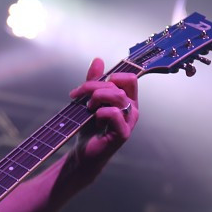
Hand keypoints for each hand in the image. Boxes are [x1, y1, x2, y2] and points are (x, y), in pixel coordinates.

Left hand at [68, 58, 137, 175]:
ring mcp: (129, 122)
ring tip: (87, 108)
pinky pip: (115, 114)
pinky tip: (94, 118)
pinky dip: (101, 112)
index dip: (111, 76)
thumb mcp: (89, 100)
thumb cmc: (88, 127)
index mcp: (128, 100)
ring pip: (118, 97)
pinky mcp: (123, 134)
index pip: (129, 78)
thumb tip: (98, 60)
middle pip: (118, 86)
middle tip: (78, 96)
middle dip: (94, 86)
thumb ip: (94, 81)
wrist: (82, 151)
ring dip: (97, 98)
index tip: (91, 85)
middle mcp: (132, 109)